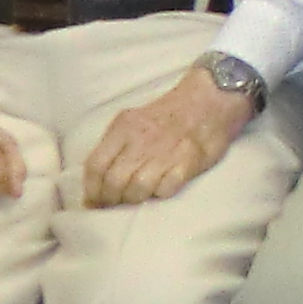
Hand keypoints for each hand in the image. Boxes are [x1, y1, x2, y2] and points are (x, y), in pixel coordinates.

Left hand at [80, 65, 256, 206]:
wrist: (210, 98)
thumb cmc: (168, 115)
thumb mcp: (133, 120)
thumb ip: (114, 146)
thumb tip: (95, 181)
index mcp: (124, 128)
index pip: (95, 165)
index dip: (91, 189)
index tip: (93, 201)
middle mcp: (141, 140)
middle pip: (114, 181)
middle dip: (111, 199)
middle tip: (115, 204)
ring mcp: (166, 151)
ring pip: (137, 188)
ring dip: (135, 199)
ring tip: (138, 198)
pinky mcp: (189, 161)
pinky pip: (166, 189)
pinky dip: (160, 193)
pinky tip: (161, 187)